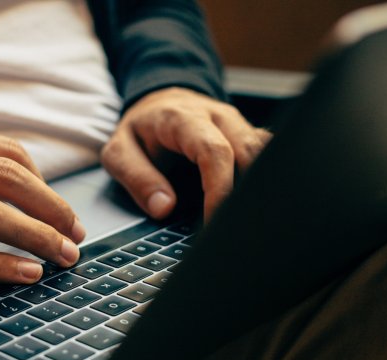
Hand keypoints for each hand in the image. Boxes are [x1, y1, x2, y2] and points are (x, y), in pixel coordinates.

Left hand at [101, 87, 271, 219]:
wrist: (158, 103)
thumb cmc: (140, 130)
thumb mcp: (119, 151)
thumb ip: (137, 178)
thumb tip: (164, 207)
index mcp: (184, 118)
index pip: (215, 152)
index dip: (220, 188)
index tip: (214, 220)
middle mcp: (218, 117)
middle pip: (251, 151)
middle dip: (246, 193)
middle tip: (235, 229)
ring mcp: (237, 124)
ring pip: (266, 153)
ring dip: (260, 187)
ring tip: (247, 220)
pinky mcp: (247, 135)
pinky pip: (268, 155)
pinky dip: (264, 180)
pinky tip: (254, 205)